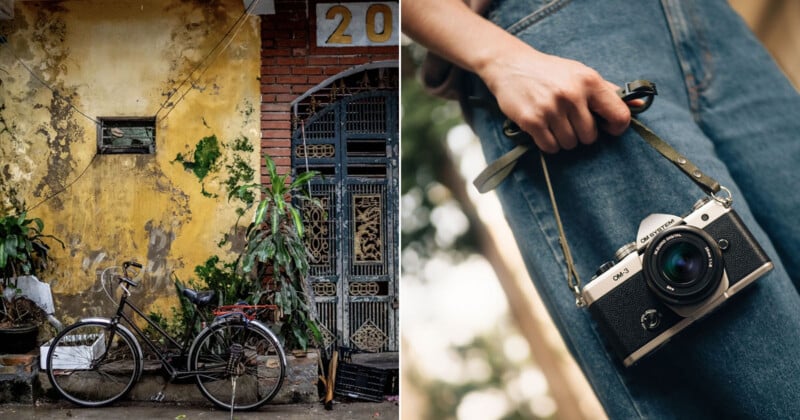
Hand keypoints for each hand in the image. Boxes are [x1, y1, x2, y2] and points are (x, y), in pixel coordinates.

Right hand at [478, 49, 630, 152]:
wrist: (511, 65)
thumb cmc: (551, 72)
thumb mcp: (582, 74)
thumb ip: (609, 92)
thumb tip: (639, 105)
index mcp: (589, 81)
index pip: (619, 116)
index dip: (616, 128)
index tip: (607, 127)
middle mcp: (572, 94)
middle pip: (590, 137)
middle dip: (581, 134)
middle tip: (570, 121)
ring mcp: (551, 108)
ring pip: (570, 144)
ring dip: (564, 139)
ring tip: (554, 123)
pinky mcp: (532, 120)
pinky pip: (550, 147)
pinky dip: (548, 143)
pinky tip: (543, 129)